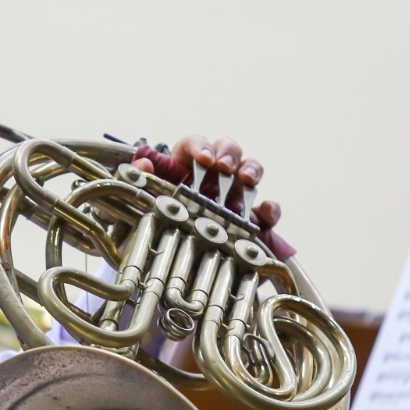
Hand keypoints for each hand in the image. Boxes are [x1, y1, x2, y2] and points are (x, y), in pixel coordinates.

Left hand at [131, 135, 282, 230]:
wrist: (169, 265)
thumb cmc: (153, 226)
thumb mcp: (139, 207)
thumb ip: (138, 183)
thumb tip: (143, 164)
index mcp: (184, 166)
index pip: (194, 144)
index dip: (200, 146)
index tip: (203, 159)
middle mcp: (212, 176)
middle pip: (228, 150)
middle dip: (228, 154)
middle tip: (223, 168)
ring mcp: (234, 195)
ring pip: (251, 171)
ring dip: (251, 171)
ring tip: (247, 181)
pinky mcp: (251, 221)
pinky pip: (267, 210)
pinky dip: (271, 208)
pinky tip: (265, 212)